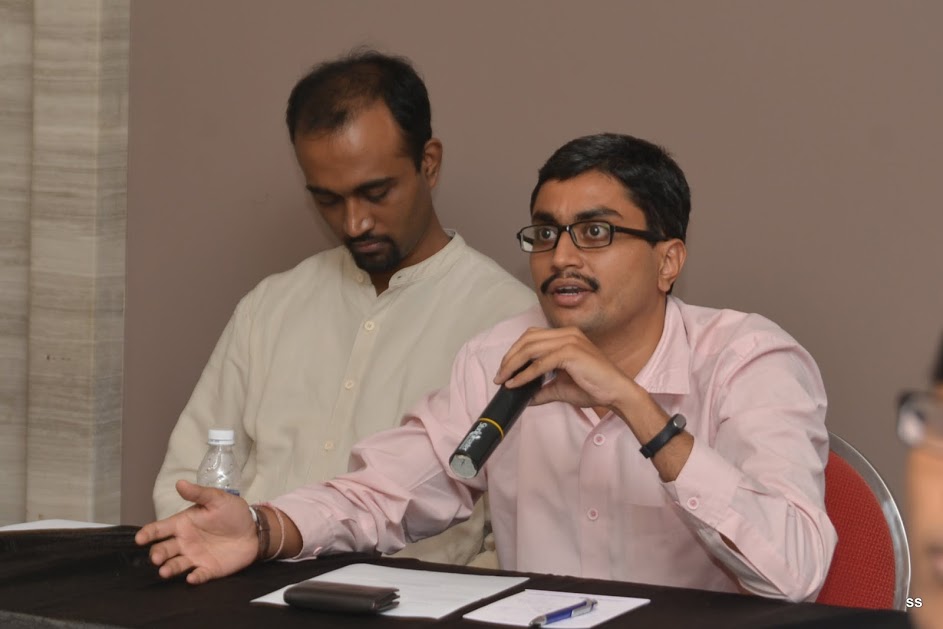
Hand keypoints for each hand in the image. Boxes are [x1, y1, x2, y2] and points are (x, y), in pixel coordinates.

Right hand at [134, 480, 257, 583]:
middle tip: (156, 557)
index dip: (148, 533)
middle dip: (157, 554)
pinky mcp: (208, 569)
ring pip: (176, 564)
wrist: (255, 530)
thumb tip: (180, 483)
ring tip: (165, 571)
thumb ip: (198, 493)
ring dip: (169, 568)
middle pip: (163, 549)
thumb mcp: (217, 499)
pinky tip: (192, 577)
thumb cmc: (233, 513)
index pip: (160, 529)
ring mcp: (195, 557)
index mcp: (184, 524)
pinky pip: (198, 575)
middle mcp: (185, 542)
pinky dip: (194, 577)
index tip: (140, 538)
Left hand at [495, 326, 641, 410]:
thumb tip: (525, 397)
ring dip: (513, 365)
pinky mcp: (571, 353)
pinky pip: (540, 363)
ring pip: (530, 348)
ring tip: (504, 379)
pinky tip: (516, 384)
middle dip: (510, 357)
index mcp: (566, 336)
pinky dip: (525, 374)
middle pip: (527, 339)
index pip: (532, 336)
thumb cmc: (594, 387)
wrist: (616, 392)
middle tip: (500, 376)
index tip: (504, 370)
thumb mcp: (561, 388)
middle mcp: (567, 333)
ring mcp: (569, 341)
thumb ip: (542, 389)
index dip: (515, 351)